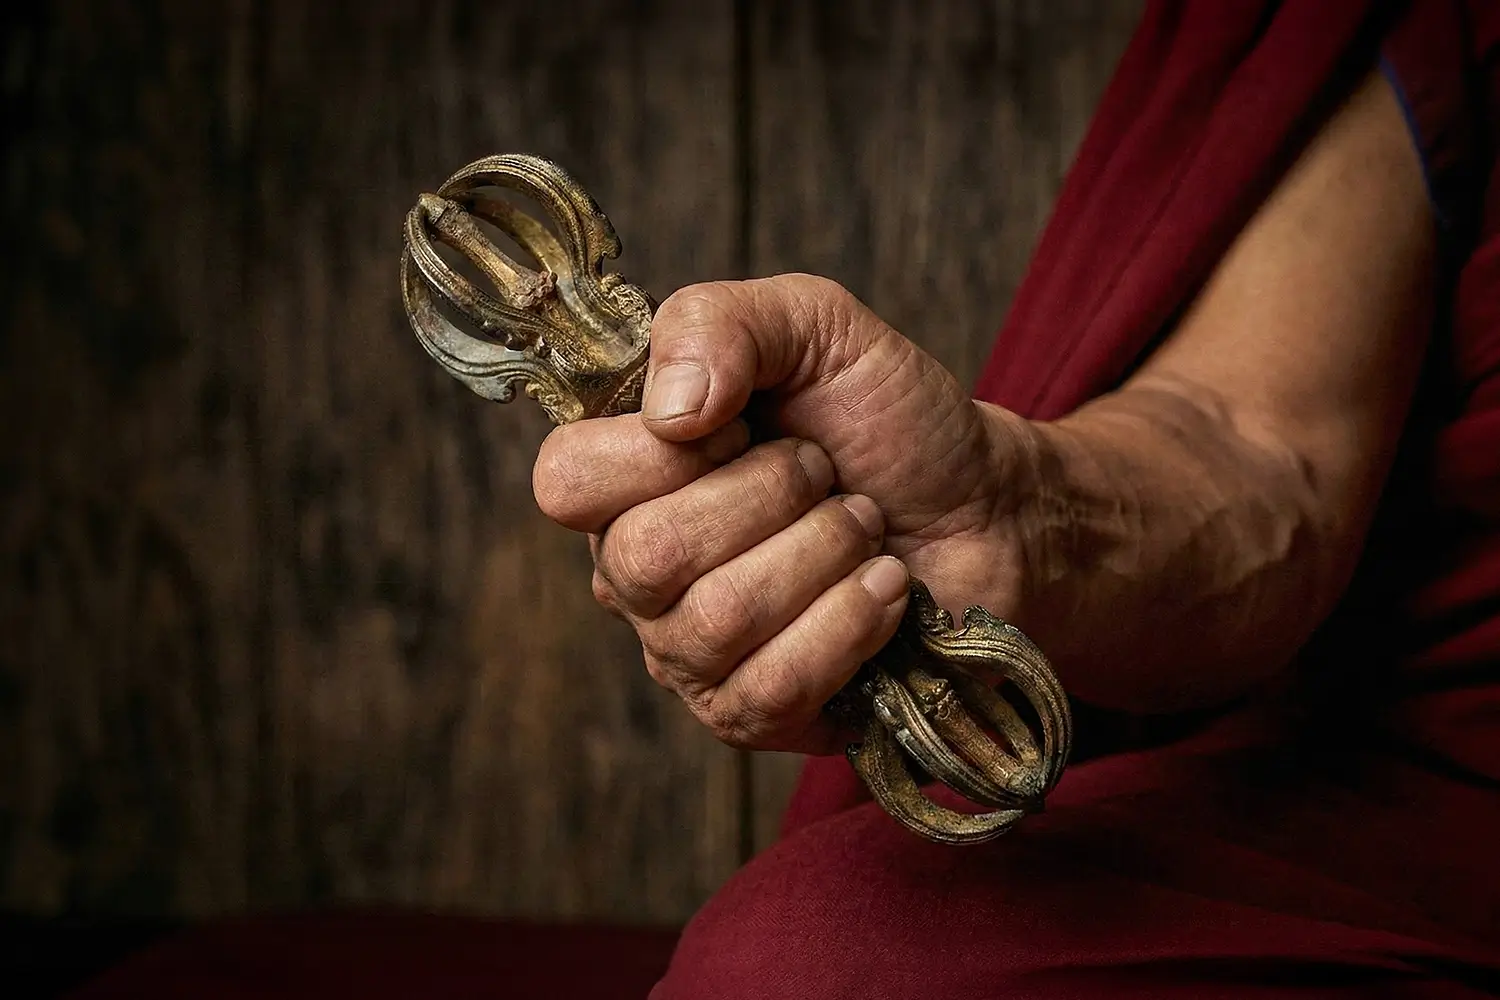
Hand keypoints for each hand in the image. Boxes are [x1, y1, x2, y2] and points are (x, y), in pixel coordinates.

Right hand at [533, 274, 1021, 753]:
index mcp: (628, 474)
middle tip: (828, 475)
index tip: (746, 423)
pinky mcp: (750, 715)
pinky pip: (770, 687)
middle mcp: (638, 571)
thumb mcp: (813, 326)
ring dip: (824, 553)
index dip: (664, 452)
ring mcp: (688, 652)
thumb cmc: (890, 421)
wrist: (989, 505)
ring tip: (863, 526)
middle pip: (646, 556)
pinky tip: (883, 588)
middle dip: (773, 496)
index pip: (566, 482)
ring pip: (716, 621)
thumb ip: (719, 322)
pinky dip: (849, 621)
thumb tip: (670, 412)